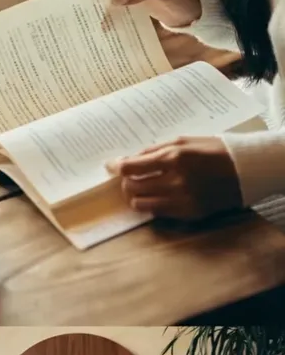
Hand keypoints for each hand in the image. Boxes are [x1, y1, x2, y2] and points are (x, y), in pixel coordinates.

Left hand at [106, 136, 242, 220]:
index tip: (111, 166)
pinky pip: (158, 212)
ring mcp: (182, 200)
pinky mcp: (189, 213)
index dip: (115, 167)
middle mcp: (175, 181)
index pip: (131, 167)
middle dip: (125, 180)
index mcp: (173, 158)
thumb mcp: (183, 140)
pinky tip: (155, 196)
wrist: (244, 170)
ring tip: (139, 187)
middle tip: (128, 176)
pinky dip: (151, 204)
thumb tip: (130, 158)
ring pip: (141, 203)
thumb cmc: (213, 149)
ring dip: (135, 195)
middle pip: (132, 186)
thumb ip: (155, 150)